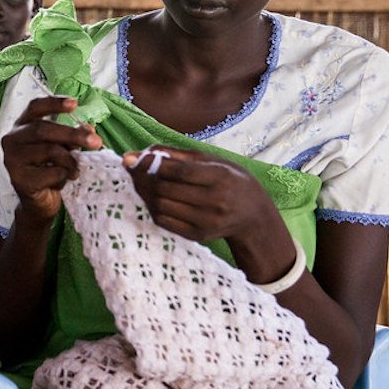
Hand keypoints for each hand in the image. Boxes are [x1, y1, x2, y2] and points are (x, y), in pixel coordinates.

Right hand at [2, 96, 101, 221]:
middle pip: (43, 129)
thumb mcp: (64, 149)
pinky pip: (50, 172)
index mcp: (21, 127)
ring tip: (75, 171)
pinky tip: (60, 182)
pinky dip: (62, 177)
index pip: (34, 108)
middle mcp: (12, 140)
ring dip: (69, 161)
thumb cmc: (50, 170)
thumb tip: (89, 130)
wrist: (39, 203)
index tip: (75, 104)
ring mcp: (12, 160)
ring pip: (49, 151)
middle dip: (72, 135)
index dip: (53, 103)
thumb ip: (73, 137)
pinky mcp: (19, 179)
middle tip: (96, 142)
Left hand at [123, 145, 296, 283]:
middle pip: (167, 189)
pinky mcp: (199, 235)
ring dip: (147, 194)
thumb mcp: (211, 160)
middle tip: (135, 171)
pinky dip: (153, 208)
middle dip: (145, 178)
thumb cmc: (229, 180)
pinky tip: (154, 199)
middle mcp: (216, 200)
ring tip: (144, 184)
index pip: (180, 171)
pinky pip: (164, 221)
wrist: (253, 214)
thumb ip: (175, 154)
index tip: (135, 159)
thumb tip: (138, 153)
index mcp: (221, 176)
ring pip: (161, 206)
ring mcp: (207, 221)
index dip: (154, 164)